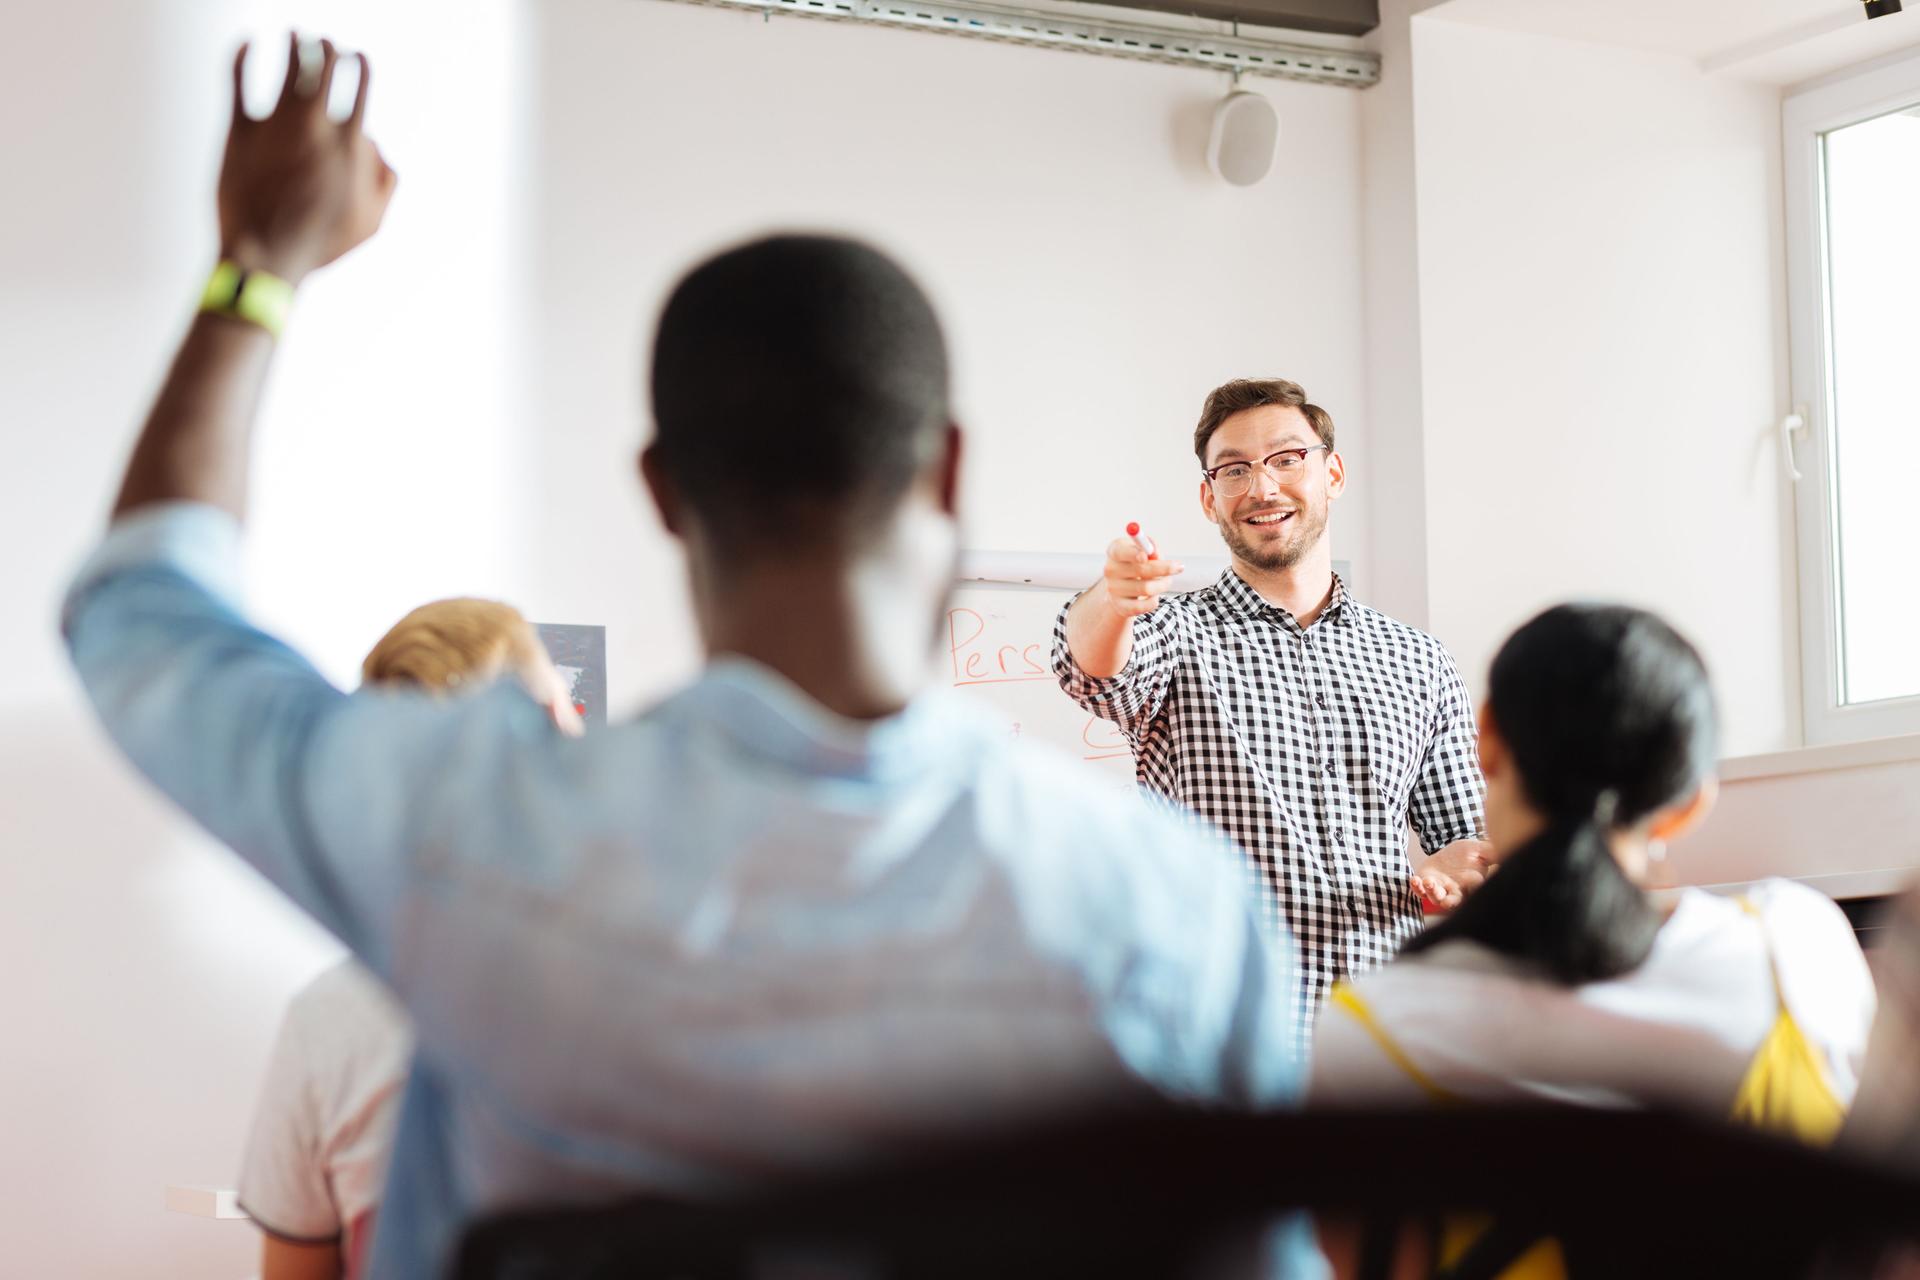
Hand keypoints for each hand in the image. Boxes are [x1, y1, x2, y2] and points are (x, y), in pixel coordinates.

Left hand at [218, 33, 396, 284]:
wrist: (267, 257)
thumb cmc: (322, 244)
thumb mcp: (371, 221)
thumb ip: (385, 180)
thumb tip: (378, 147)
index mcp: (351, 143)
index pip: (360, 83)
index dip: (360, 63)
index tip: (356, 57)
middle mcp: (316, 126)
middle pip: (326, 65)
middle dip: (328, 48)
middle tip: (324, 42)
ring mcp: (276, 125)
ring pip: (287, 65)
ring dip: (295, 43)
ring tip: (295, 35)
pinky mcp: (239, 131)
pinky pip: (237, 81)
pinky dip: (241, 56)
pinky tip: (246, 41)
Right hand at [1099, 537, 1183, 619]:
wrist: (1122, 589)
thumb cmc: (1137, 563)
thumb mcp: (1143, 550)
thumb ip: (1150, 547)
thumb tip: (1155, 552)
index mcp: (1115, 552)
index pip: (1120, 551)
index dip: (1132, 553)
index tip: (1146, 556)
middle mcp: (1111, 570)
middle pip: (1140, 570)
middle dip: (1164, 568)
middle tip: (1179, 567)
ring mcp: (1113, 589)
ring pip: (1147, 588)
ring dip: (1163, 585)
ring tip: (1165, 582)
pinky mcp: (1120, 606)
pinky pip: (1144, 606)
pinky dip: (1154, 601)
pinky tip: (1153, 596)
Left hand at [1411, 838, 1495, 912]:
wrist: (1453, 852)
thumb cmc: (1470, 853)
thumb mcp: (1481, 850)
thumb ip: (1491, 853)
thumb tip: (1504, 851)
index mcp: (1472, 885)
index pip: (1474, 892)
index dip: (1473, 892)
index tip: (1472, 884)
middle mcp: (1456, 891)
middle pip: (1453, 902)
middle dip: (1449, 903)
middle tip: (1446, 901)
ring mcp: (1440, 889)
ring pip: (1435, 897)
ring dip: (1432, 892)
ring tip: (1429, 882)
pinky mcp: (1426, 883)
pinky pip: (1420, 891)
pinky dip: (1417, 888)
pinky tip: (1415, 880)